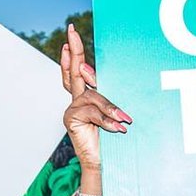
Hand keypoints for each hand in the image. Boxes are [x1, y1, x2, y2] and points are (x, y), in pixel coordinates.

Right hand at [57, 24, 127, 171]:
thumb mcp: (113, 112)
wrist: (104, 162)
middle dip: (75, 51)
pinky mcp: (71, 118)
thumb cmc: (112, 137)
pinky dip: (106, 120)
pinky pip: (92, 112)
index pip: (78, 70)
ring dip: (110, 108)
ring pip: (92, 96)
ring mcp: (72, 108)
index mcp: (87, 95)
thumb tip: (90, 73)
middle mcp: (77, 99)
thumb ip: (106, 96)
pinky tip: (117, 128)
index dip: (74, 53)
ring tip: (125, 120)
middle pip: (75, 72)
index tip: (71, 34)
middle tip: (71, 32)